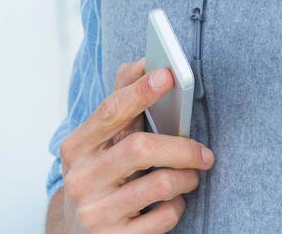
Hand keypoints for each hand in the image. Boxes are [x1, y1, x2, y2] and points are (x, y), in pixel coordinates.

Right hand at [55, 58, 214, 232]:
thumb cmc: (100, 177)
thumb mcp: (100, 144)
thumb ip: (120, 104)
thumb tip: (142, 62)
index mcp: (76, 148)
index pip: (110, 112)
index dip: (141, 91)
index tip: (169, 74)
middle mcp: (81, 180)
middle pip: (140, 148)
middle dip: (182, 147)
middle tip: (205, 153)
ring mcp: (96, 213)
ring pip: (159, 184)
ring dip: (186, 178)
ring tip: (192, 176)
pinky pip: (164, 218)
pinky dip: (178, 206)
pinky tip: (174, 202)